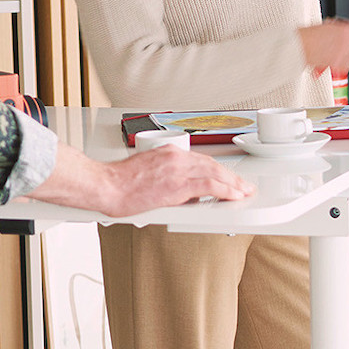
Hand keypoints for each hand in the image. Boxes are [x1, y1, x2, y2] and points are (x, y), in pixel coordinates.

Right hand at [100, 147, 252, 214]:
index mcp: (168, 153)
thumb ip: (166, 178)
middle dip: (231, 176)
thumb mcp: (147, 172)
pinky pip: (209, 186)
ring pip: (215, 173)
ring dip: (233, 183)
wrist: (105, 185)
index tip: (227, 177)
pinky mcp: (177, 185)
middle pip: (212, 165)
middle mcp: (175, 158)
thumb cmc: (118, 182)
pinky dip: (225, 190)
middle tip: (243, 185)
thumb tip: (180, 193)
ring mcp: (177, 170)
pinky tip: (233, 196)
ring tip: (243, 192)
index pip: (201, 160)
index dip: (218, 169)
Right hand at [298, 18, 348, 77]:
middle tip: (348, 42)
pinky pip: (347, 65)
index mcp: (347, 31)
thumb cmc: (310, 35)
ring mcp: (344, 55)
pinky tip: (333, 57)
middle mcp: (348, 44)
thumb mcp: (330, 26)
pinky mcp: (338, 65)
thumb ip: (344, 29)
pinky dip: (343, 62)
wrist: (300, 46)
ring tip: (336, 49)